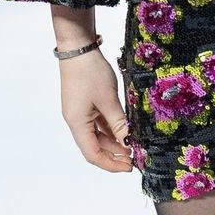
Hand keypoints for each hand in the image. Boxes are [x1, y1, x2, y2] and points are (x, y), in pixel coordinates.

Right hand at [58, 49, 133, 174]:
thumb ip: (119, 123)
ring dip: (115, 141)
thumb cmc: (90, 72)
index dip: (111, 164)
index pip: (93, 154)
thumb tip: (129, 143)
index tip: (130, 167)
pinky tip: (126, 130)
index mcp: (78, 124)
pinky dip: (112, 129)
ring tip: (134, 144)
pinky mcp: (86, 104)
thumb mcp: (109, 100)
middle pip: (95, 146)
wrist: (78, 47)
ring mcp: (81, 113)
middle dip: (116, 154)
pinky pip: (99, 123)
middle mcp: (77, 121)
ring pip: (98, 135)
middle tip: (137, 156)